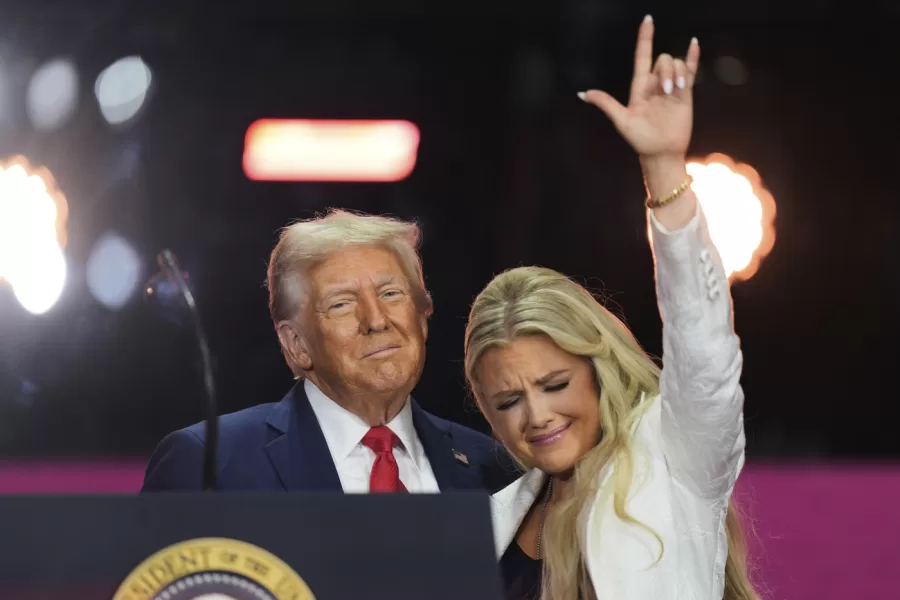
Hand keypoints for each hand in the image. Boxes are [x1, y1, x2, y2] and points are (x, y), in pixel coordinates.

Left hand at [580, 15, 698, 161]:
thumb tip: (583, 94)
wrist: (661, 153)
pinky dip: (693, 58)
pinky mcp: (686, 94)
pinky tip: (694, 45)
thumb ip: (606, 104)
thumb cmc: (640, 139)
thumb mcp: (622, 121)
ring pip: (676, 64)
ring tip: (678, 90)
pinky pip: (691, 70)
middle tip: (666, 90)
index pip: (642, 57)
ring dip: (678, 72)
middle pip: (662, 60)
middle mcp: (655, 84)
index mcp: (639, 87)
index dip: (644, 38)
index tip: (648, 20)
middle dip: (666, 70)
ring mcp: (671, 88)